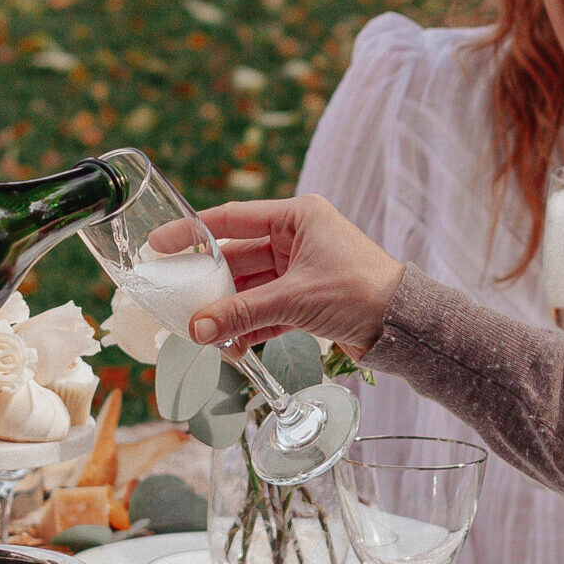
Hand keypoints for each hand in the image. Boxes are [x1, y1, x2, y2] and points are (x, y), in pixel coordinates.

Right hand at [182, 195, 405, 358]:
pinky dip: (250, 327)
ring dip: (229, 312)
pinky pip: (266, 309)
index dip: (192, 232)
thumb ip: (242, 314)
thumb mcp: (295, 300)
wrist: (404, 325)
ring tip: (202, 332)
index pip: (232, 219)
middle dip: (210, 285)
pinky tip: (231, 347)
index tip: (160, 243)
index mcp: (297, 216)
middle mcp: (297, 237)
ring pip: (250, 288)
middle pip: (238, 258)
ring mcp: (301, 269)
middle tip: (176, 299)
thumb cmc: (361, 291)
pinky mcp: (306, 298)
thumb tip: (197, 329)